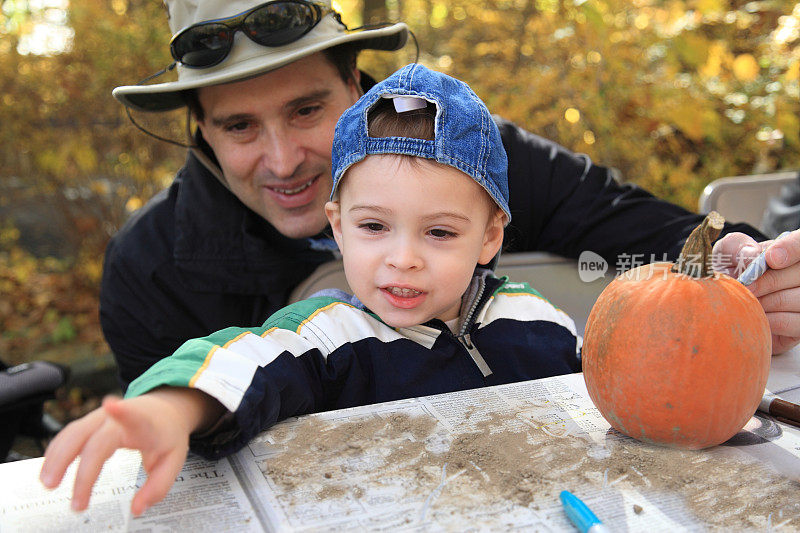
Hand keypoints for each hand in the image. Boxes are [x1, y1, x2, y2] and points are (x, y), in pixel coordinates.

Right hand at [39, 387, 219, 515]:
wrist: (164, 410)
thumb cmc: (165, 433)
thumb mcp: (173, 459)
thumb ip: (158, 486)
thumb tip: (137, 508)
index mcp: (142, 423)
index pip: (132, 416)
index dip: (122, 411)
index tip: (111, 405)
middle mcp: (117, 418)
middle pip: (92, 437)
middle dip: (79, 468)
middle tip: (73, 498)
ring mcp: (99, 417)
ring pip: (72, 434)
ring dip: (57, 458)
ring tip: (49, 484)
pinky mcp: (89, 422)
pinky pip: (67, 435)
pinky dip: (56, 452)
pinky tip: (49, 470)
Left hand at [713, 230, 799, 353]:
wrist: (722, 300)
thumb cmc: (729, 271)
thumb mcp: (728, 252)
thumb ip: (738, 246)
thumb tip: (753, 254)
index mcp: (790, 249)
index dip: (791, 248)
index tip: (771, 259)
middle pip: (798, 274)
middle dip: (767, 282)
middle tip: (745, 288)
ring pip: (797, 299)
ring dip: (766, 302)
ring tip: (748, 301)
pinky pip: (792, 322)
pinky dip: (769, 320)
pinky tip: (757, 315)